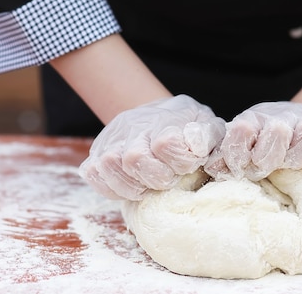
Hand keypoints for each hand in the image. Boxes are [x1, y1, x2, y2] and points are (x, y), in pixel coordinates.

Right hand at [79, 95, 224, 199]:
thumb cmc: (186, 126)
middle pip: (135, 157)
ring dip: (134, 185)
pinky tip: (132, 184)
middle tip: (169, 178)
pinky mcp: (95, 154)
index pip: (166, 143)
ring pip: (110, 165)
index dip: (180, 162)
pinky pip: (94, 175)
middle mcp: (134, 125)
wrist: (157, 115)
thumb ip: (208, 135)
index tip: (189, 164)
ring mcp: (111, 139)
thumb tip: (195, 145)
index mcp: (165, 118)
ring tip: (149, 183)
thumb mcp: (207, 124)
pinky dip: (113, 187)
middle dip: (157, 177)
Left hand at [204, 102, 301, 180]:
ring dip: (298, 156)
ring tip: (292, 165)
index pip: (242, 130)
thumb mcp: (244, 149)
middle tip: (267, 167)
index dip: (239, 151)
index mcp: (254, 121)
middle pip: (277, 131)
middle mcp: (284, 117)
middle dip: (269, 156)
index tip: (240, 166)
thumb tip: (214, 167)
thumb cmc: (266, 147)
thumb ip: (228, 157)